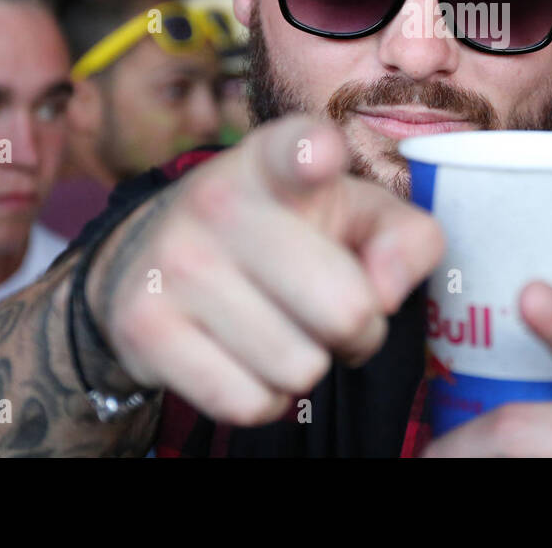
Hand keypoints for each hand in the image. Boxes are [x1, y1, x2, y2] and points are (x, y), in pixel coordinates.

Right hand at [84, 113, 444, 426]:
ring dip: (309, 365)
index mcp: (275, 159)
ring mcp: (173, 263)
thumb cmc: (286, 233)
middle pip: (345, 309)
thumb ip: (408, 239)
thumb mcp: (354, 215)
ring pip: (300, 368)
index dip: (315, 153)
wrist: (151, 258)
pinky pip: (249, 403)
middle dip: (358, 329)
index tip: (320, 157)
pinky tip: (246, 360)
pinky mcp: (143, 327)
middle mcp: (218, 200)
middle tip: (335, 312)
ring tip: (286, 331)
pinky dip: (263, 398)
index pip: (297, 147)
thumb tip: (386, 293)